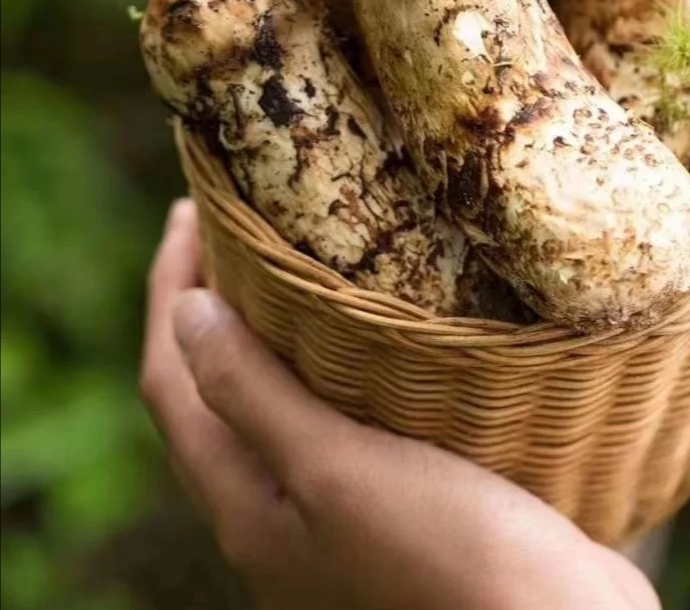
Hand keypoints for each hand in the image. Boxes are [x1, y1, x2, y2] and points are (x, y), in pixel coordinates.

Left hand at [140, 201, 658, 609]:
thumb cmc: (448, 550)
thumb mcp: (337, 469)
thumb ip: (254, 396)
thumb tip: (185, 311)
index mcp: (248, 510)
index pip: (174, 385)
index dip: (167, 294)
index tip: (192, 212)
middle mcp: (281, 514)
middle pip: (216, 392)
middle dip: (209, 305)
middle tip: (232, 226)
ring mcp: (340, 510)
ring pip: (279, 402)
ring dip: (271, 330)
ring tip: (291, 262)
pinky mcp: (399, 499)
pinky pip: (340, 413)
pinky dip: (333, 359)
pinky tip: (371, 330)